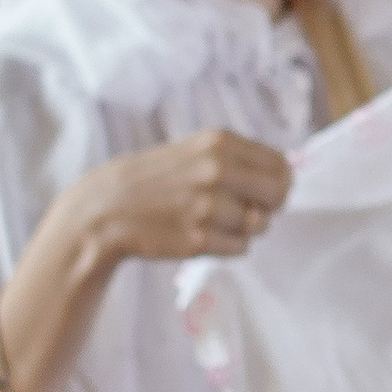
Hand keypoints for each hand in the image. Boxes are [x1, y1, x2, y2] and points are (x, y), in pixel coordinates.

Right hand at [87, 130, 291, 263]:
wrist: (106, 209)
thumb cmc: (157, 180)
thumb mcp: (196, 151)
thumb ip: (239, 161)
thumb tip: (285, 179)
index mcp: (219, 143)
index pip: (281, 166)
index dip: (279, 183)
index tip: (263, 191)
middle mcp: (217, 170)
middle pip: (279, 195)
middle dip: (270, 207)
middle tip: (249, 211)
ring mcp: (207, 206)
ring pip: (259, 226)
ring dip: (242, 229)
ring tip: (211, 220)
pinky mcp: (198, 239)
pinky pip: (240, 248)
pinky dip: (228, 246)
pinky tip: (203, 235)